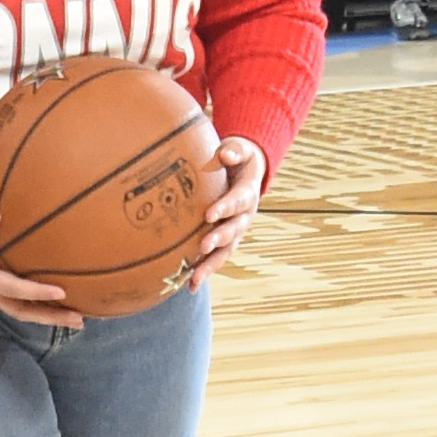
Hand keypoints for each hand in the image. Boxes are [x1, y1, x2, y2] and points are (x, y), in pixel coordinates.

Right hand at [0, 204, 80, 325]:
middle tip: (79, 319)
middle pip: (22, 310)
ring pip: (22, 310)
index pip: (12, 287)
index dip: (36, 292)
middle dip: (49, 316)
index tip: (61, 292)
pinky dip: (39, 307)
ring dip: (48, 317)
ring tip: (77, 319)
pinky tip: (58, 305)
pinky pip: (19, 303)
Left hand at [191, 136, 265, 283]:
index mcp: (247, 194)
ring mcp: (235, 232)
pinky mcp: (225, 241)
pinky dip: (203, 271)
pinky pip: (215, 258)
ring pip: (225, 251)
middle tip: (202, 246)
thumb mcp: (240, 150)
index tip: (208, 214)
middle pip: (233, 231)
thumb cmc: (237, 158)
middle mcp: (244, 217)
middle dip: (218, 239)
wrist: (245, 172)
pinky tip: (188, 286)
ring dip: (210, 265)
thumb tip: (227, 154)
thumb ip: (234, 151)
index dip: (225, 208)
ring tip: (194, 279)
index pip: (237, 202)